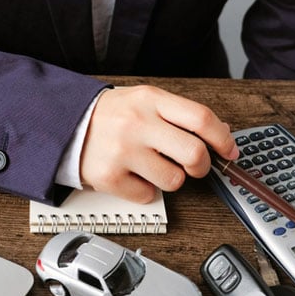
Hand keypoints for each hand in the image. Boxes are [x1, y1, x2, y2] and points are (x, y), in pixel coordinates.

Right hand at [79, 85, 238, 202]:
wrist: (66, 125)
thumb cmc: (111, 115)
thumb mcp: (145, 101)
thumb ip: (180, 114)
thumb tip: (220, 133)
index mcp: (150, 100)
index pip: (201, 118)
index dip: (223, 138)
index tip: (229, 150)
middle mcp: (137, 124)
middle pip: (194, 153)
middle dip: (202, 166)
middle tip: (195, 166)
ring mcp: (122, 152)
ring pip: (174, 180)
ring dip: (170, 178)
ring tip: (152, 166)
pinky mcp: (110, 178)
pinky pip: (148, 195)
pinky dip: (144, 190)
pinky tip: (132, 175)